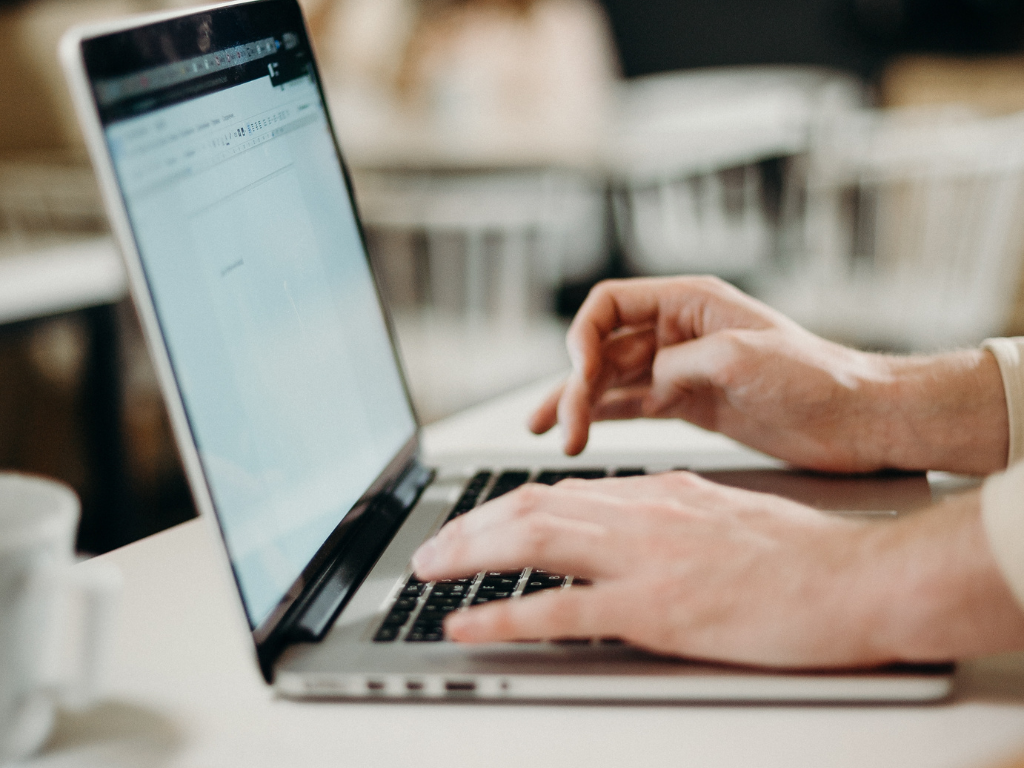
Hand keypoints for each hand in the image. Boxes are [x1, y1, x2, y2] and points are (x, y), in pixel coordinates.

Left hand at [412, 473, 1023, 666]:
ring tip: (427, 571)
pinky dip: (502, 617)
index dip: (504, 507)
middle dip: (469, 527)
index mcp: (657, 491)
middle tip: (431, 549)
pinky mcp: (654, 609)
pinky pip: (559, 612)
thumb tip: (627, 524)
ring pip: (531, 542)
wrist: (854, 578)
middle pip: (529, 507)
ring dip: (468, 554)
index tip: (475, 522)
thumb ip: (669, 515)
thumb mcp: (723, 513)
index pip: (560, 491)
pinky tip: (467, 625)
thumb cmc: (802, 554)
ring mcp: (643, 558)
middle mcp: (639, 513)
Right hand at [530, 276, 1007, 473]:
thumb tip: (643, 383)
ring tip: (551, 434)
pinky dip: (602, 418)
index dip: (583, 335)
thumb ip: (681, 364)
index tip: (578, 371)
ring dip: (579, 405)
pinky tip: (578, 432)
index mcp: (689, 303)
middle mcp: (677, 332)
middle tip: (563, 426)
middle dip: (576, 383)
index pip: (610, 305)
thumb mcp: (743, 358)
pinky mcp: (688, 404)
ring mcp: (680, 370)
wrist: (858, 420)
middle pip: (603, 348)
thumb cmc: (817, 377)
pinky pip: (631, 406)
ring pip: (610, 381)